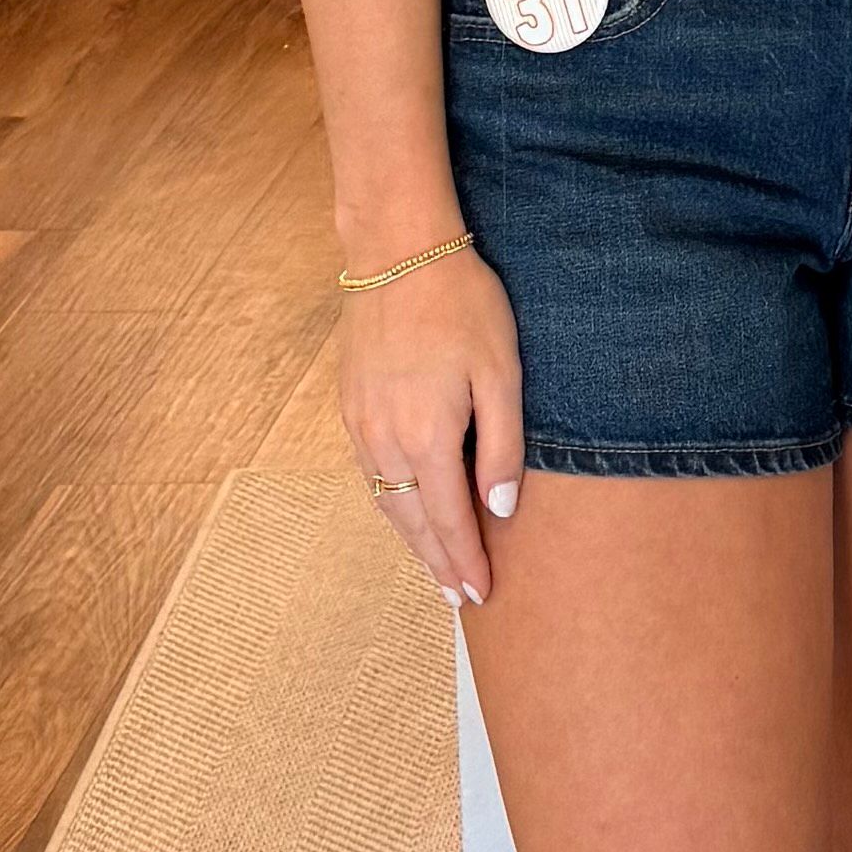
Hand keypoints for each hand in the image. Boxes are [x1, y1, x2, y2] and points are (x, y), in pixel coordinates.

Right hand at [339, 246, 523, 605]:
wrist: (397, 252)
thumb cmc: (461, 304)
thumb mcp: (501, 373)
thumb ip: (502, 447)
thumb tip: (499, 511)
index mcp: (428, 436)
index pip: (451, 520)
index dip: (466, 561)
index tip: (481, 594)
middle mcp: (385, 440)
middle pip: (413, 522)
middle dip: (437, 563)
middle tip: (458, 598)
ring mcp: (360, 425)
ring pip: (387, 502)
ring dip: (411, 540)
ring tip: (435, 567)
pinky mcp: (349, 407)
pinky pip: (370, 474)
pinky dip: (391, 504)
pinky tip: (407, 512)